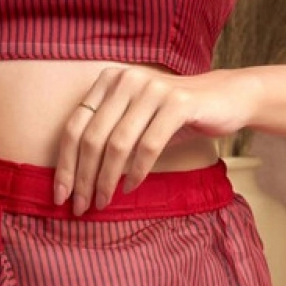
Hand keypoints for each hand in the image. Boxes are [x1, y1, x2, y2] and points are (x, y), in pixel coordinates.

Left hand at [52, 66, 256, 215]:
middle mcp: (126, 79)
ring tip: (102, 202)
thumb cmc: (173, 115)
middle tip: (80, 206)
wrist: (225, 98)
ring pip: (117, 144)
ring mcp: (152, 89)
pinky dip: (136, 172)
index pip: (74, 126)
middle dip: (82, 177)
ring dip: (106, 179)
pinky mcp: (178, 103)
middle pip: (92, 137)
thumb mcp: (134, 119)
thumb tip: (75, 179)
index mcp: (108, 80)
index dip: (64, 164)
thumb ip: (106, 136)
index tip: (60, 195)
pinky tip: (131, 188)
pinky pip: (148, 145)